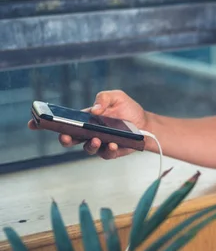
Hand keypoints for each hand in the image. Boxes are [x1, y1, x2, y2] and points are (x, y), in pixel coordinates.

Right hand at [29, 90, 148, 159]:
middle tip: (64, 136)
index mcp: (84, 119)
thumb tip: (94, 109)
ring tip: (96, 138)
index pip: (61, 122)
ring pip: (87, 148)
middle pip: (69, 139)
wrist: (146, 123)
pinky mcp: (111, 151)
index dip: (44, 124)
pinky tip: (113, 144)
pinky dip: (108, 149)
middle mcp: (88, 133)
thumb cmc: (127, 109)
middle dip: (63, 139)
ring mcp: (99, 143)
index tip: (33, 123)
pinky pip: (105, 153)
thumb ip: (104, 98)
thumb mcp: (116, 97)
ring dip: (89, 145)